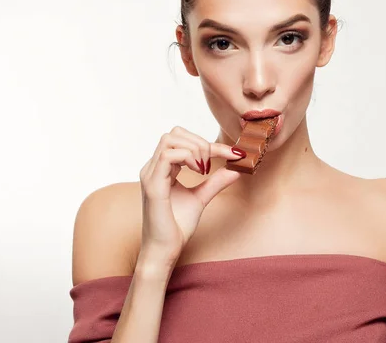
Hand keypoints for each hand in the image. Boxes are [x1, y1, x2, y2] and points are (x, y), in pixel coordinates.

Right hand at [138, 126, 244, 265]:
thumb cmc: (176, 227)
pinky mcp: (153, 185)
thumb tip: (235, 170)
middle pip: (174, 134)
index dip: (210, 144)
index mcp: (161, 169)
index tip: (234, 154)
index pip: (183, 141)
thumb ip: (215, 182)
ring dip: (195, 149)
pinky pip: (168, 156)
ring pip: (170, 140)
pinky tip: (199, 172)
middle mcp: (153, 168)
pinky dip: (188, 158)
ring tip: (205, 169)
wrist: (164, 251)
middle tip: (213, 164)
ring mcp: (150, 174)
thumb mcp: (200, 198)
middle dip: (200, 142)